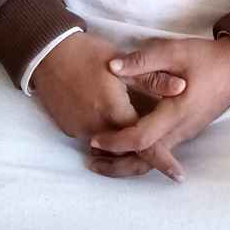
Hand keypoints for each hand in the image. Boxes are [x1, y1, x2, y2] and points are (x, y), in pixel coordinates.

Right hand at [32, 32, 186, 180]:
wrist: (47, 53)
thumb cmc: (87, 53)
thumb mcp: (121, 63)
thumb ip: (152, 78)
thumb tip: (182, 87)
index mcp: (114, 110)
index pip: (143, 143)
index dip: (163, 160)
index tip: (179, 175)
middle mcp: (96, 127)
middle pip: (125, 151)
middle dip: (141, 154)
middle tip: (162, 155)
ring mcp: (80, 130)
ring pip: (107, 147)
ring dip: (121, 145)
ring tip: (134, 137)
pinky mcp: (68, 128)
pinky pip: (92, 138)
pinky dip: (105, 137)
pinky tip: (110, 122)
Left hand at [88, 35, 229, 179]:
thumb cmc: (207, 57)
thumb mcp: (175, 51)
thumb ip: (143, 60)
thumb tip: (112, 67)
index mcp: (177, 112)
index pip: (142, 138)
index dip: (117, 141)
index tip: (94, 139)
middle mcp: (182, 130)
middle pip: (146, 160)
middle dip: (118, 165)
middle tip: (91, 161)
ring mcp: (186, 133)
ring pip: (154, 159)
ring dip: (128, 162)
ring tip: (102, 160)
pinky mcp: (187, 130)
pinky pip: (161, 151)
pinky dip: (140, 155)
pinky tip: (125, 147)